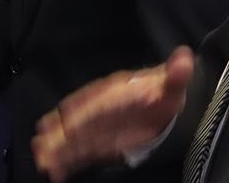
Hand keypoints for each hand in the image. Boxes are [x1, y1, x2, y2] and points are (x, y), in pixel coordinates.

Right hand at [32, 46, 193, 182]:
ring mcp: (98, 127)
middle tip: (43, 149)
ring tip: (44, 163)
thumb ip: (176, 75)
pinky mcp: (99, 143)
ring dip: (58, 149)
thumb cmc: (164, 93)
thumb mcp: (173, 85)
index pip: (99, 101)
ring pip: (74, 138)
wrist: (161, 104)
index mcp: (116, 92)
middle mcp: (100, 108)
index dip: (83, 110)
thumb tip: (185, 57)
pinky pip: (81, 151)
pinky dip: (67, 161)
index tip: (66, 119)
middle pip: (77, 121)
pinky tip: (55, 172)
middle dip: (60, 135)